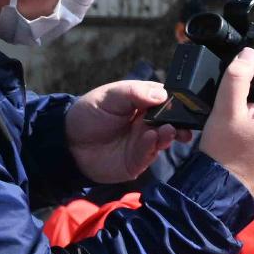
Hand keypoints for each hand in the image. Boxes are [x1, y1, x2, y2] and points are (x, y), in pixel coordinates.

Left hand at [66, 79, 182, 183]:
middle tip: (185, 121)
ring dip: (169, 134)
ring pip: (164, 138)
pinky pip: (150, 153)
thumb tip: (162, 94)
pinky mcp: (139, 160)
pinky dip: (152, 145)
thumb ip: (134, 93)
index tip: (186, 101)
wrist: (68, 142)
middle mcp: (148, 123)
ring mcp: (145, 142)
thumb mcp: (109, 96)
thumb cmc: (88, 114)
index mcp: (142, 103)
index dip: (177, 100)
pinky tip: (150, 137)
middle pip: (172, 121)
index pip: (166, 99)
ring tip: (169, 130)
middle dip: (181, 121)